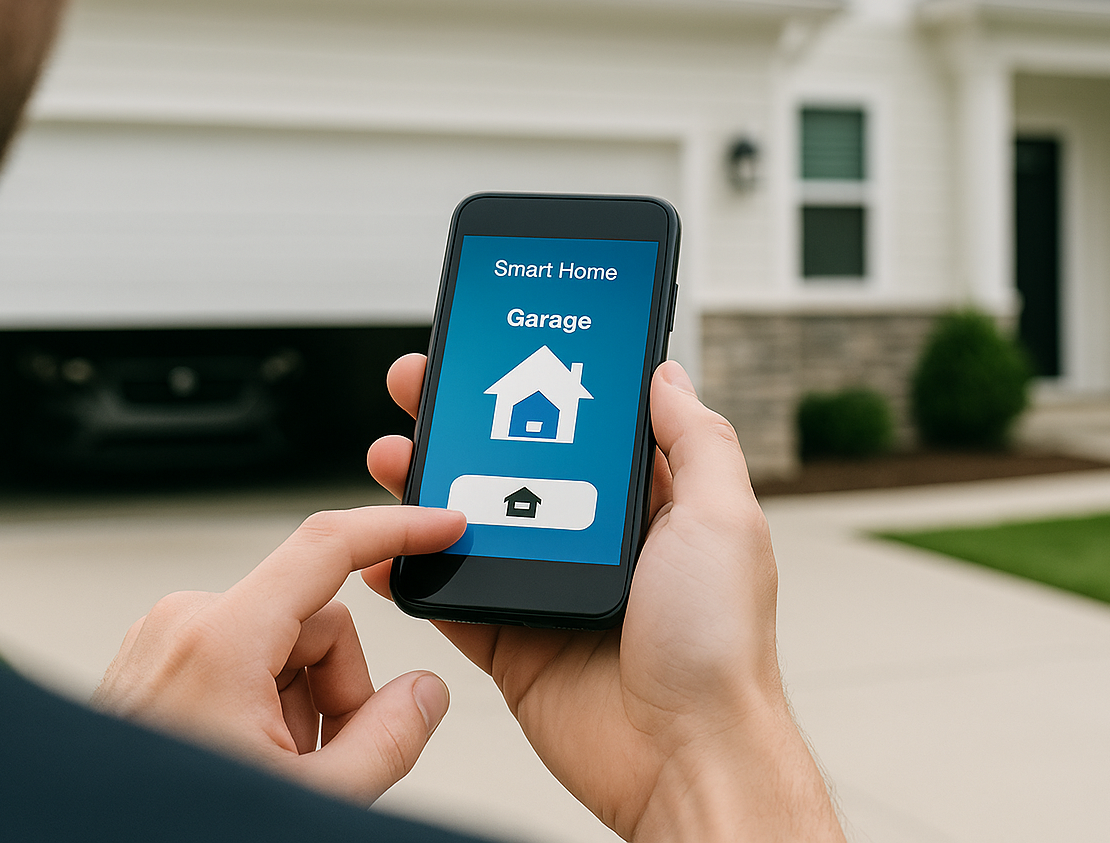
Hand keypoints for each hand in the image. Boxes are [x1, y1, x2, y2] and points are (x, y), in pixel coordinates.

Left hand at [91, 505, 466, 806]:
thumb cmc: (174, 828)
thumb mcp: (313, 798)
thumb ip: (388, 740)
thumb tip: (426, 694)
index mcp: (220, 639)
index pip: (326, 547)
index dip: (397, 530)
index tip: (440, 526)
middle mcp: (184, 623)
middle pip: (312, 620)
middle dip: (337, 688)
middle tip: (329, 759)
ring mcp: (163, 642)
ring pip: (278, 644)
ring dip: (299, 704)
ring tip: (281, 770)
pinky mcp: (152, 664)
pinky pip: (237, 659)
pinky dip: (261, 705)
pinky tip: (250, 759)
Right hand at [367, 356, 843, 841]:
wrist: (685, 760)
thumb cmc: (721, 648)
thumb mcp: (724, 519)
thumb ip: (695, 441)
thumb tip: (667, 373)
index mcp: (650, 507)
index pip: (583, 426)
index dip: (537, 385)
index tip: (494, 349)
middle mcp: (598, 543)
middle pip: (513, 465)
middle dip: (461, 423)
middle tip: (417, 387)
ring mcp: (550, 590)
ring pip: (472, 524)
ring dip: (425, 485)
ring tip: (390, 453)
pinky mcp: (514, 642)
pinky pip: (451, 599)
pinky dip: (414, 571)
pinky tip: (386, 545)